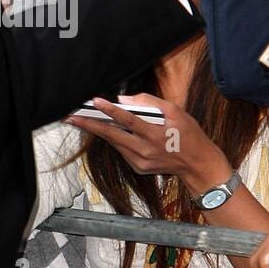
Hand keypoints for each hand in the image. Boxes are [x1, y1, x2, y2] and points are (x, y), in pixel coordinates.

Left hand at [65, 93, 217, 179]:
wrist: (197, 164)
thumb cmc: (188, 135)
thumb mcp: (176, 112)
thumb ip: (150, 103)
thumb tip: (126, 100)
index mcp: (155, 134)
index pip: (128, 120)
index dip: (110, 110)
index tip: (95, 101)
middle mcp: (145, 150)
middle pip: (112, 135)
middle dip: (89, 125)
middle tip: (71, 117)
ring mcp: (140, 161)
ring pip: (114, 143)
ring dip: (97, 131)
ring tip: (79, 120)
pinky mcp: (138, 167)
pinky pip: (122, 150)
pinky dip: (114, 140)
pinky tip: (107, 130)